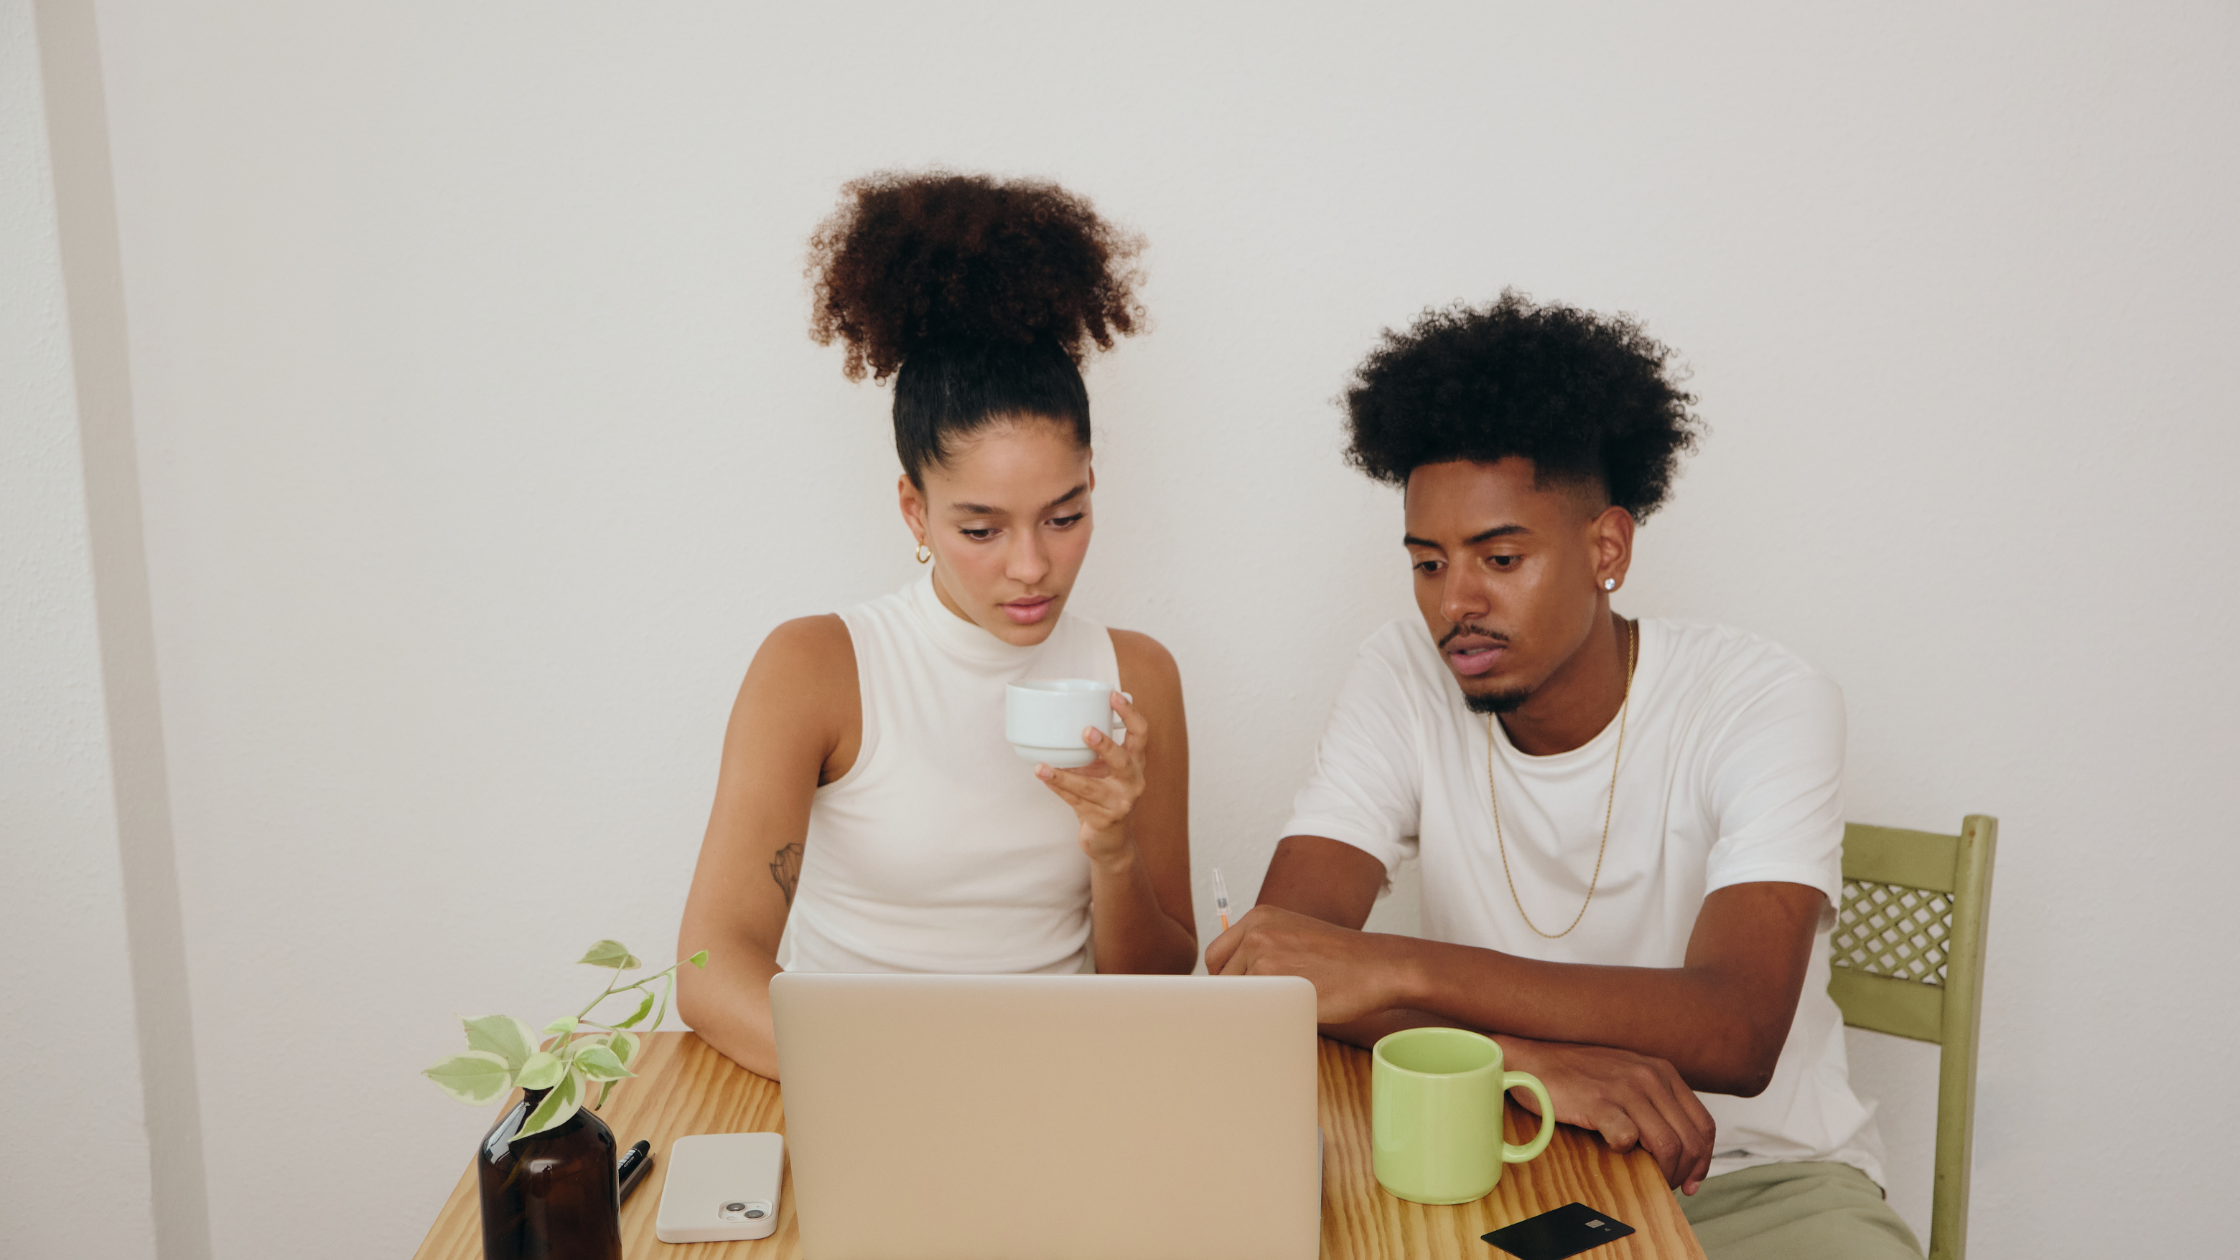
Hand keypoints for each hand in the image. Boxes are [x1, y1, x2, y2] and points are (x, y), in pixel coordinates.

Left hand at [1035, 690, 1148, 864]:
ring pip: (1089, 787)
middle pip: (1123, 761)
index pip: (1141, 734)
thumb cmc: (1106, 796)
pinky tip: (1044, 778)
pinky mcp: (1104, 820)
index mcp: (1136, 763)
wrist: (1111, 841)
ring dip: (1063, 776)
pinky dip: (1058, 789)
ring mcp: (1120, 803)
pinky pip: (1076, 802)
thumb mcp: (1108, 771)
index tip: (1113, 695)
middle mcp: (1134, 782)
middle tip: (1086, 731)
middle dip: (1105, 746)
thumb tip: (1063, 719)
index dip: (1130, 714)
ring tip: (1042, 767)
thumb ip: (1096, 750)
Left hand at [1203, 905, 1411, 1025]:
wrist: (1378, 966)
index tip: (1235, 996)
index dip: (1224, 980)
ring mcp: (1264, 956)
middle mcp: (1256, 932)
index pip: (1215, 955)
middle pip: (1219, 977)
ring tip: (1282, 1008)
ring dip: (1251, 1008)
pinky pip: (1252, 1009)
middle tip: (1259, 1008)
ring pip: (1235, 996)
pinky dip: (1262, 1018)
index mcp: (1259, 917)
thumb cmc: (1340, 960)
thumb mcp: (1294, 935)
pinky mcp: (1276, 983)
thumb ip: (1261, 948)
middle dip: (1233, 996)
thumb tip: (1229, 981)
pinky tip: (1285, 1016)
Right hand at [1500, 1036, 1714, 1193]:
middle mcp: (1650, 1077)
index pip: (1703, 1124)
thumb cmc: (1579, 1073)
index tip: (1693, 1180)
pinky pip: (1627, 1138)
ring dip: (1663, 1172)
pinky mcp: (1598, 1101)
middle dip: (1686, 1172)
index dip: (1704, 1159)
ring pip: (1667, 1145)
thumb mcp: (1629, 1076)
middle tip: (1671, 1186)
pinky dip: (1626, 1153)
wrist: (1534, 1058)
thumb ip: (1654, 1100)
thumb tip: (1679, 1145)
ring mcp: (1624, 1088)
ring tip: (1651, 1179)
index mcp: (1662, 1072)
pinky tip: (1615, 1151)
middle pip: (1690, 1139)